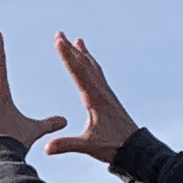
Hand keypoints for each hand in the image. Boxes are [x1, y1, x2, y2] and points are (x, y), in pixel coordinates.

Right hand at [36, 33, 137, 159]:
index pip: (78, 72)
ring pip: (93, 68)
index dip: (67, 56)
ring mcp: (107, 94)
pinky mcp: (109, 98)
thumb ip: (67, 145)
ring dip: (84, 54)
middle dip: (71, 49)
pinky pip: (99, 76)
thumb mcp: (88, 146)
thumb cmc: (113, 146)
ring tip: (78, 41)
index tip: (59, 41)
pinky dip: (92, 65)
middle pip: (84, 65)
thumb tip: (46, 148)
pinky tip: (90, 64)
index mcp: (95, 99)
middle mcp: (102, 92)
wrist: (136, 148)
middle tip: (60, 34)